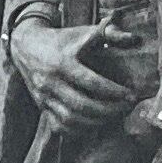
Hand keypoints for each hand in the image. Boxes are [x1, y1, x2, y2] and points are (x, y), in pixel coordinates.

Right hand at [10, 13, 134, 133]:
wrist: (26, 47)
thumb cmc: (63, 40)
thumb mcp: (84, 32)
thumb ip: (110, 32)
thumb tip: (134, 39)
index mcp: (62, 62)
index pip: (92, 82)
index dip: (114, 92)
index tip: (132, 96)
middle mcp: (50, 81)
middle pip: (82, 105)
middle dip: (109, 111)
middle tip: (126, 109)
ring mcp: (44, 97)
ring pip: (71, 119)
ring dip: (96, 122)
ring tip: (115, 117)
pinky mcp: (42, 107)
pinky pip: (60, 127)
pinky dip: (79, 130)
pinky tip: (95, 124)